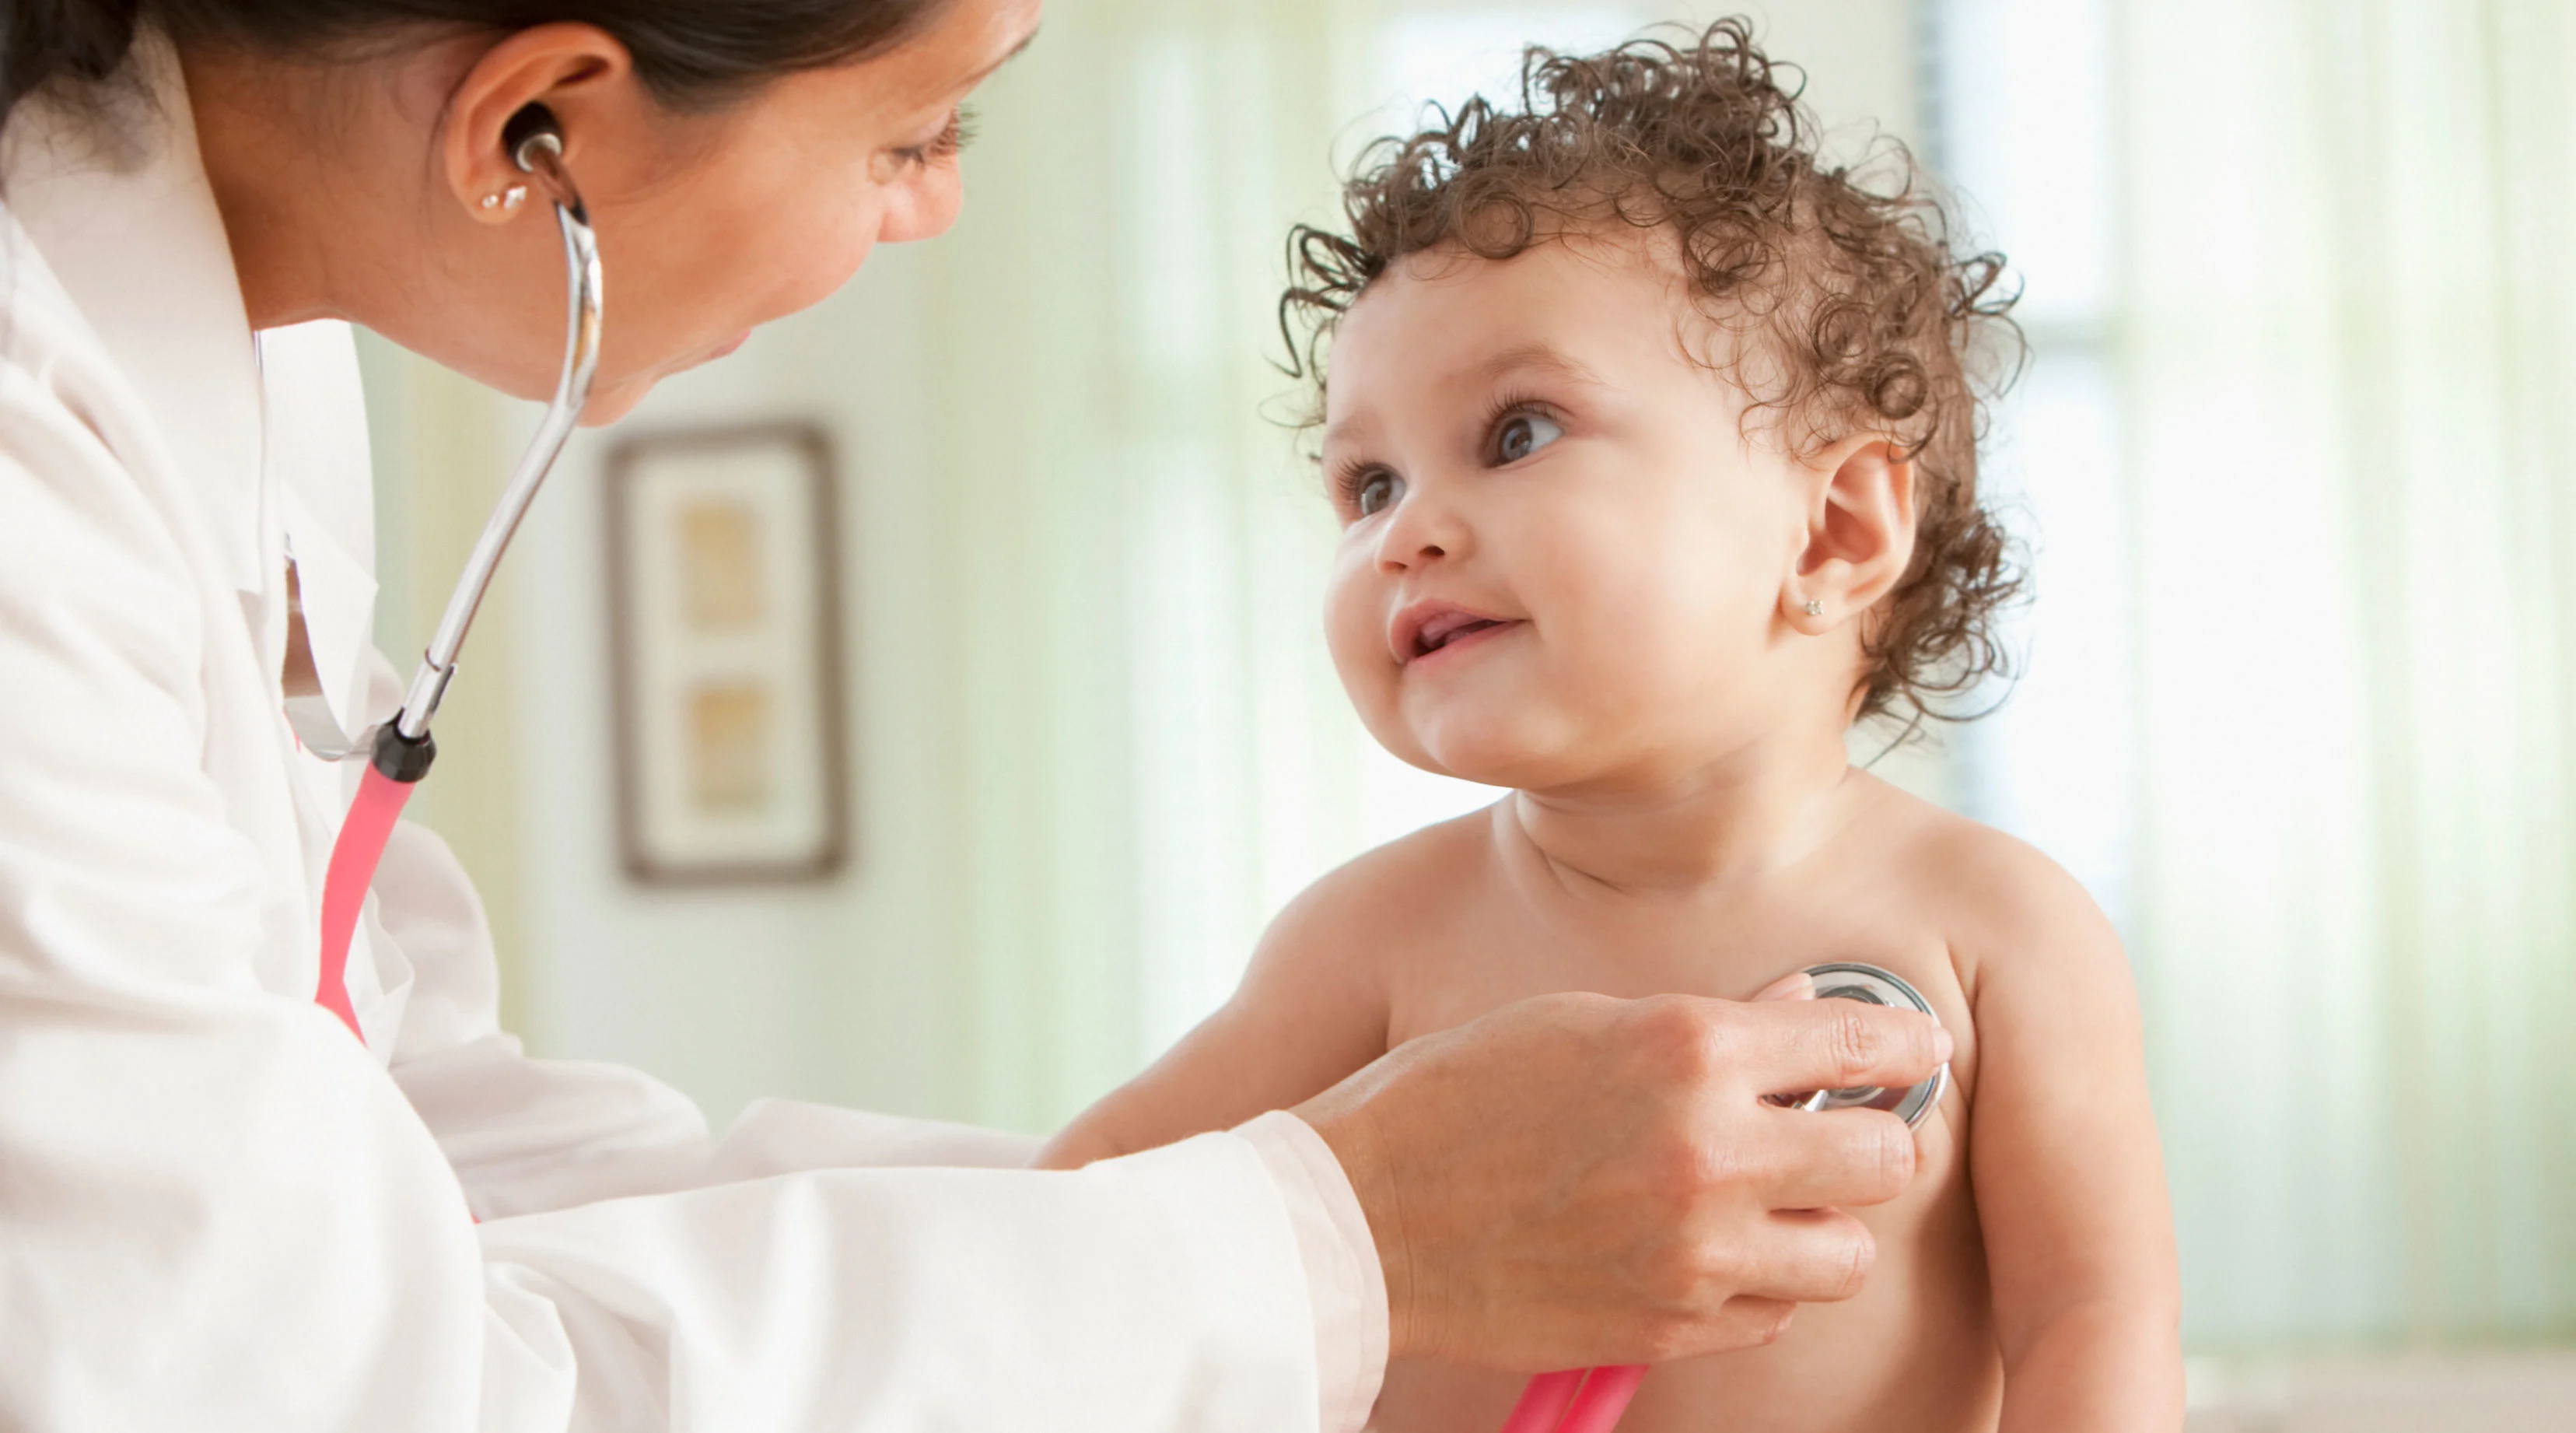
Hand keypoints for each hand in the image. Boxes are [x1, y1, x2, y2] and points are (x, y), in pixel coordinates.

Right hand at [1293, 989, 1950, 1369]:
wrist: (1361, 1217)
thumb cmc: (1456, 1096)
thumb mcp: (1580, 1019)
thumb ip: (1709, 1018)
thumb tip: (1807, 1005)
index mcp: (1688, 1045)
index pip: (1864, 1040)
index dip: (1906, 1044)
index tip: (1911, 1050)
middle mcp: (1709, 1148)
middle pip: (1887, 1158)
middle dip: (1871, 1140)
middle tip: (1836, 1131)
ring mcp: (1694, 1250)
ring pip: (1849, 1255)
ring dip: (1823, 1228)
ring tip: (1769, 1203)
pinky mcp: (1670, 1327)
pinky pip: (1775, 1315)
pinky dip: (1759, 1286)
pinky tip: (1703, 1250)